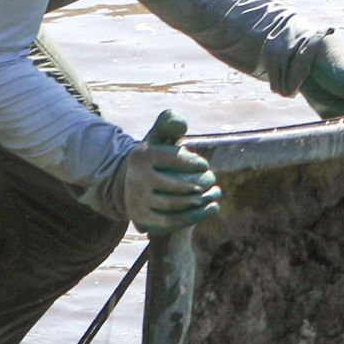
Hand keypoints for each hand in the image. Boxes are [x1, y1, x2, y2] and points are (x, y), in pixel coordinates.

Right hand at [105, 111, 219, 233]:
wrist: (130, 184)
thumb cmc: (154, 158)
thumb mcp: (157, 136)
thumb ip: (169, 122)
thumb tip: (181, 126)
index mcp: (140, 156)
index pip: (172, 158)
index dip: (193, 162)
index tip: (204, 165)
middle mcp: (135, 179)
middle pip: (176, 185)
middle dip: (200, 184)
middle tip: (211, 181)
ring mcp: (137, 200)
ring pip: (174, 204)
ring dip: (199, 201)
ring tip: (212, 194)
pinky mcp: (141, 218)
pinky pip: (170, 221)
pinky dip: (193, 216)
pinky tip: (210, 209)